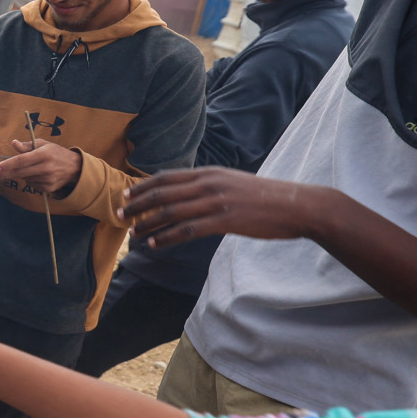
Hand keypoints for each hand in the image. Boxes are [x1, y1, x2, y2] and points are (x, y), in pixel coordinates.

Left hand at [0, 138, 81, 195]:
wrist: (75, 168)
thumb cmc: (56, 153)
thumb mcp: (43, 144)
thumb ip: (27, 146)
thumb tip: (14, 143)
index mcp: (43, 154)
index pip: (21, 161)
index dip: (7, 165)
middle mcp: (45, 168)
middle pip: (19, 173)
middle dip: (2, 174)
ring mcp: (47, 180)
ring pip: (24, 179)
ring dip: (21, 174)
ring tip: (32, 168)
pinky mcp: (48, 188)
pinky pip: (32, 185)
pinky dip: (30, 180)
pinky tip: (38, 174)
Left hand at [121, 167, 327, 247]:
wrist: (298, 205)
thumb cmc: (265, 198)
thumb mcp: (232, 183)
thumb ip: (209, 186)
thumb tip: (188, 194)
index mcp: (209, 173)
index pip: (166, 177)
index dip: (142, 187)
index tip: (126, 197)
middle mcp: (209, 184)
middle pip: (162, 193)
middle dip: (136, 206)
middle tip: (118, 216)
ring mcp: (216, 201)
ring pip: (170, 212)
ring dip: (147, 224)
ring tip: (132, 234)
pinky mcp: (225, 220)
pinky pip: (187, 230)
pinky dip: (165, 237)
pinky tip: (153, 244)